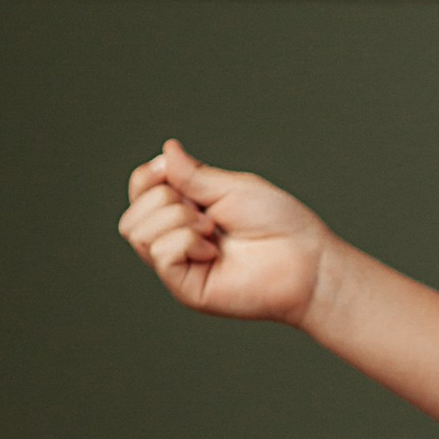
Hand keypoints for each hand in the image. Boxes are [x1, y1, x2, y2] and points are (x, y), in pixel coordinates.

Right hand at [117, 137, 333, 324]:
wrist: (305, 261)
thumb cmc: (279, 224)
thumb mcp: (232, 187)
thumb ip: (193, 175)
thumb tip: (166, 150)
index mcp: (187, 210)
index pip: (140, 191)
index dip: (147, 176)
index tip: (170, 169)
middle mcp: (177, 238)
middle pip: (132, 214)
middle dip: (164, 199)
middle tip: (206, 211)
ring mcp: (179, 265)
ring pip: (137, 232)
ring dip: (177, 218)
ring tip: (212, 229)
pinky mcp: (185, 287)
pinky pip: (160, 253)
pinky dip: (185, 242)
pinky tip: (213, 251)